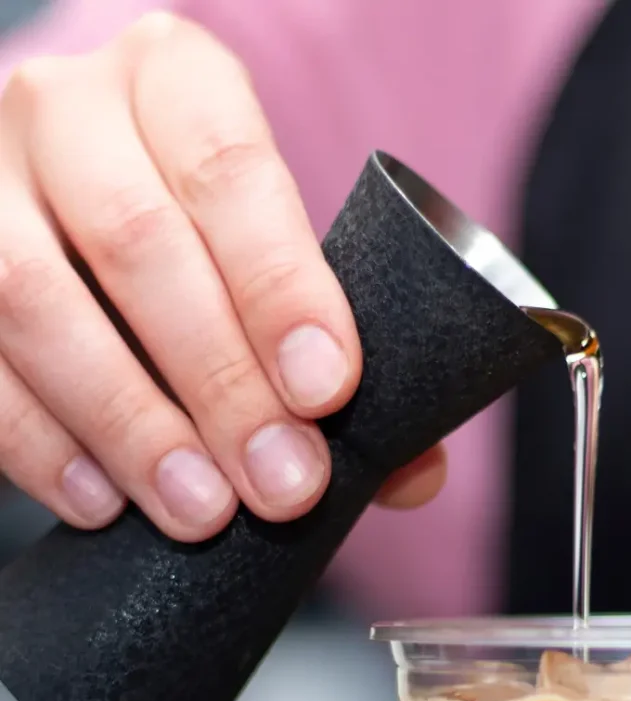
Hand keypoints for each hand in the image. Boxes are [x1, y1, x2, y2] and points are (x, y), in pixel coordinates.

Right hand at [0, 14, 443, 541]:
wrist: (80, 204)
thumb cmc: (210, 241)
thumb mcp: (279, 259)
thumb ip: (347, 356)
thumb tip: (412, 473)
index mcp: (176, 80)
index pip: (229, 169)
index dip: (281, 285)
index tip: (326, 390)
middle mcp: (65, 109)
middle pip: (136, 241)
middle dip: (221, 381)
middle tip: (282, 483)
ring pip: (32, 298)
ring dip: (129, 423)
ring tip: (201, 510)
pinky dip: (37, 442)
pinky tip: (102, 502)